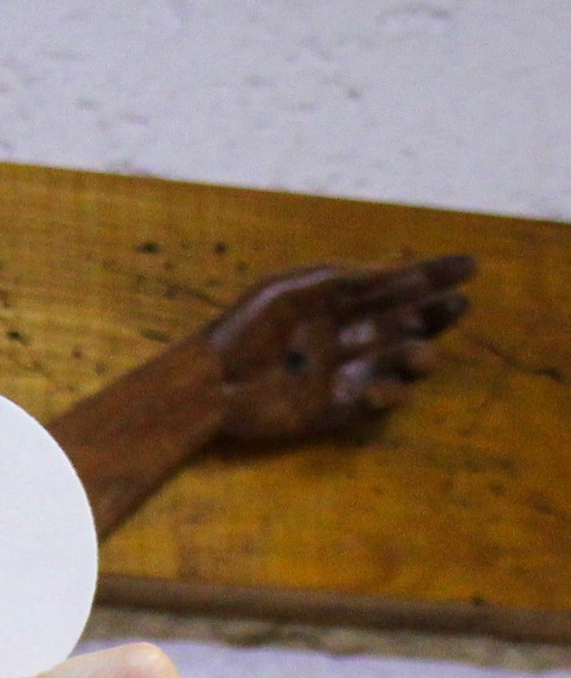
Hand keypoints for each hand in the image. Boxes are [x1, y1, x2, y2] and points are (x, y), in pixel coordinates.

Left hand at [205, 255, 473, 445]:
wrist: (207, 383)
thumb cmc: (240, 329)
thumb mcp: (289, 291)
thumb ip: (343, 279)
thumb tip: (397, 271)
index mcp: (339, 303)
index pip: (399, 285)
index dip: (436, 274)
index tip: (470, 266)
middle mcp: (348, 337)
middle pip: (410, 324)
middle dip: (438, 315)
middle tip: (457, 306)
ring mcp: (343, 374)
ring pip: (400, 365)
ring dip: (418, 357)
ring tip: (417, 353)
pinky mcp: (332, 411)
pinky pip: (373, 404)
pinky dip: (384, 396)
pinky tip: (376, 390)